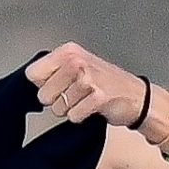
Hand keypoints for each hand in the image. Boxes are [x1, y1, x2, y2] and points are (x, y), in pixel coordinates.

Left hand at [26, 42, 147, 127]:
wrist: (136, 96)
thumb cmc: (104, 83)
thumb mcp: (76, 66)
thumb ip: (52, 70)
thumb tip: (31, 80)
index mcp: (68, 51)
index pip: (32, 74)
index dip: (43, 86)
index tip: (59, 85)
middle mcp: (76, 61)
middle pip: (43, 94)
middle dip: (56, 101)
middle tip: (76, 95)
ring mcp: (88, 79)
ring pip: (58, 108)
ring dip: (71, 110)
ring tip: (86, 100)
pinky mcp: (98, 97)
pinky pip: (74, 116)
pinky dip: (81, 117)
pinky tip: (93, 108)